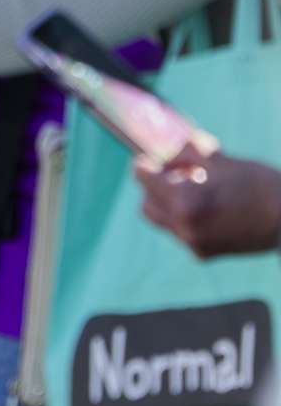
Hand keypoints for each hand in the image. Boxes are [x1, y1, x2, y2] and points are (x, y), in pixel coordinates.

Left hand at [136, 145, 280, 259]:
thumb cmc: (261, 186)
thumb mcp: (222, 160)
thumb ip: (186, 153)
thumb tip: (165, 152)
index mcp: (186, 201)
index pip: (143, 178)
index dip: (147, 164)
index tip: (151, 159)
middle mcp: (185, 226)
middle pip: (147, 202)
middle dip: (156, 186)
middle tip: (177, 174)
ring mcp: (194, 243)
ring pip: (162, 219)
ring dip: (169, 203)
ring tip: (197, 191)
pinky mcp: (205, 254)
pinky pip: (180, 232)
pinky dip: (185, 218)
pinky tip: (210, 208)